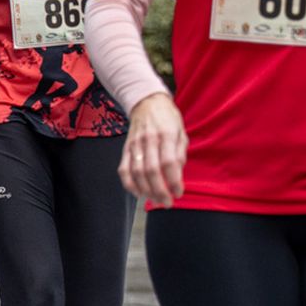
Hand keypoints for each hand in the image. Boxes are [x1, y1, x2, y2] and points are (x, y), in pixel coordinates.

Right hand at [119, 92, 188, 206]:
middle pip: (151, 171)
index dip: (174, 181)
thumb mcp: (181, 131)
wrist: (147, 102)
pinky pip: (124, 170)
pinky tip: (139, 193)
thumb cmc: (168, 118)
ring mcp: (135, 145)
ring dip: (146, 191)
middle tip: (167, 203)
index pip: (169, 163)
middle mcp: (149, 140)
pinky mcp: (125, 149)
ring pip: (137, 173)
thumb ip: (179, 153)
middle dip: (160, 191)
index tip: (178, 193)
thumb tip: (178, 175)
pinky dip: (129, 184)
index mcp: (166, 134)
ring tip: (155, 200)